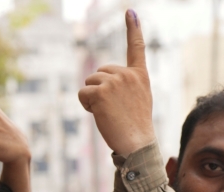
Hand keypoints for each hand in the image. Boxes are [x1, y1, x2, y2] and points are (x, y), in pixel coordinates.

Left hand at [78, 10, 155, 156]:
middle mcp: (128, 75)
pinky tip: (101, 115)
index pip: (136, 48)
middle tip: (115, 110)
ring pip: (90, 82)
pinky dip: (87, 106)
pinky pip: (83, 94)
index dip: (133, 29)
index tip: (130, 12)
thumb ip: (124, 85)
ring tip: (110, 114)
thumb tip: (101, 84)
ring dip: (93, 99)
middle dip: (100, 90)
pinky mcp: (101, 92)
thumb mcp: (137, 100)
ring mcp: (115, 82)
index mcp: (140, 76)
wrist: (137, 145)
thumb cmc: (135, 127)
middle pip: (100, 72)